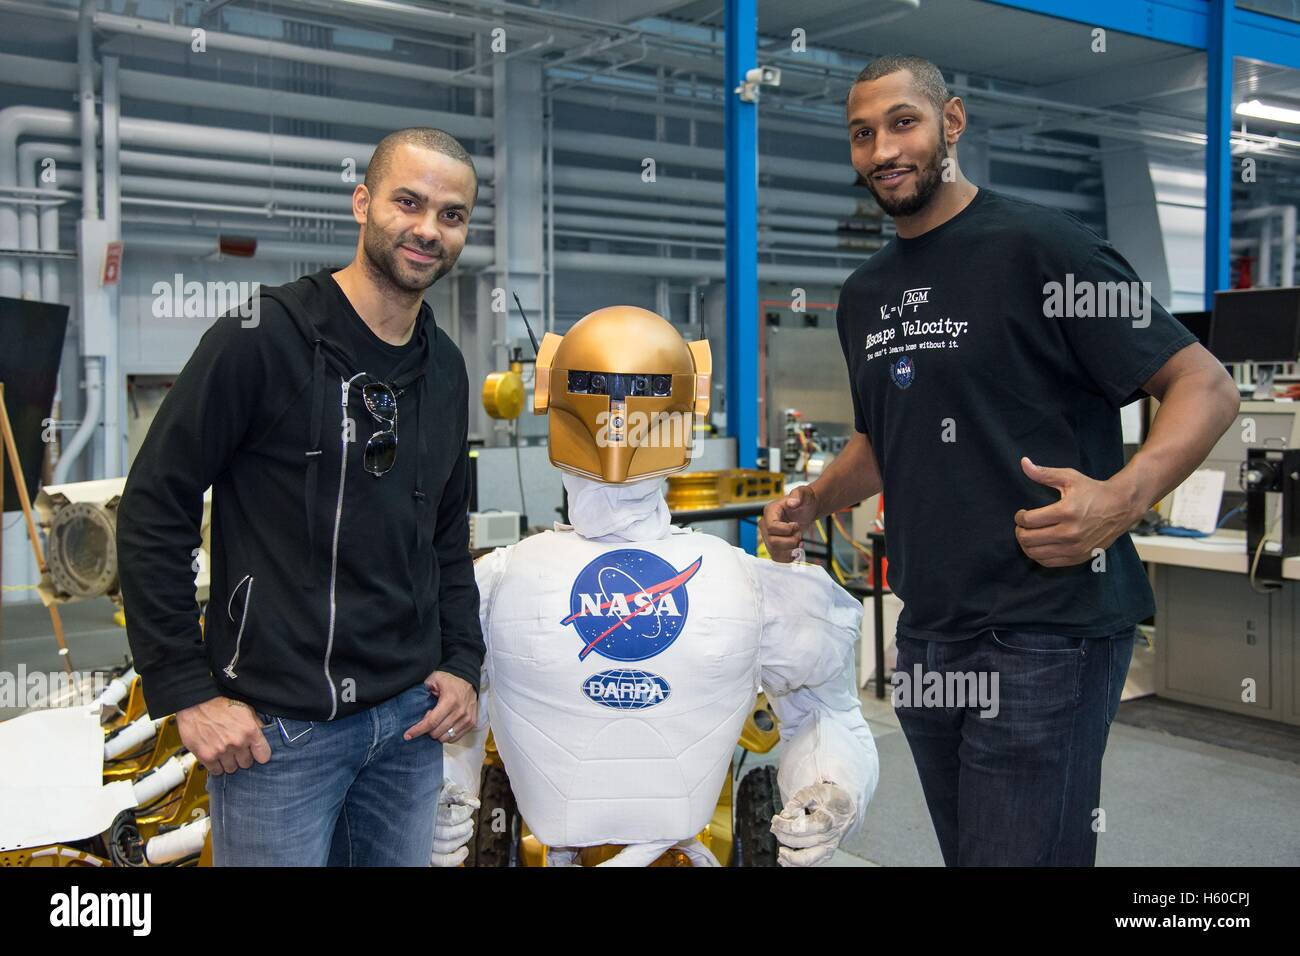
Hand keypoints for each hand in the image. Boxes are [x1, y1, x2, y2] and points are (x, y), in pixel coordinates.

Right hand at [175, 696, 270, 776]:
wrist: (196, 703)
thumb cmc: (220, 705)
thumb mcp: (246, 710)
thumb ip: (256, 725)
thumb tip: (263, 737)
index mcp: (250, 731)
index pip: (264, 756)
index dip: (260, 755)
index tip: (256, 753)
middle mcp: (237, 742)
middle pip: (246, 764)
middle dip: (242, 757)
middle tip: (236, 749)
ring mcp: (222, 751)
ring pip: (231, 769)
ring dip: (228, 762)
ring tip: (223, 751)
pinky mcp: (206, 756)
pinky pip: (216, 771)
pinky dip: (215, 765)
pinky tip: (214, 755)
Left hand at [404, 671, 476, 742]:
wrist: (468, 678)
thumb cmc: (449, 680)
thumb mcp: (434, 679)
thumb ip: (423, 690)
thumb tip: (413, 705)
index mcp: (450, 700)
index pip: (432, 721)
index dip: (418, 730)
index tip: (408, 735)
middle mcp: (460, 711)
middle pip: (437, 732)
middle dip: (427, 730)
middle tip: (426, 720)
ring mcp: (467, 718)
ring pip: (446, 738)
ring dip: (437, 733)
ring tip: (436, 722)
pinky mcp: (471, 723)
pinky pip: (455, 738)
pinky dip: (446, 735)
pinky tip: (444, 726)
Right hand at [431, 782, 479, 866]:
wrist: (428, 801)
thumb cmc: (440, 794)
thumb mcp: (448, 789)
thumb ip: (460, 794)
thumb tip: (476, 803)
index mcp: (427, 810)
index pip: (450, 818)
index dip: (464, 814)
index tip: (470, 809)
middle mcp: (423, 827)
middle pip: (447, 834)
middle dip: (464, 828)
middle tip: (470, 821)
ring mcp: (424, 840)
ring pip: (445, 847)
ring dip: (462, 839)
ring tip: (469, 830)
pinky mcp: (428, 852)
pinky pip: (441, 861)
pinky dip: (456, 858)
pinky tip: (464, 849)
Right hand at [760, 484, 819, 562]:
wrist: (807, 510)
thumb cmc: (805, 501)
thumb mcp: (804, 494)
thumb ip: (798, 495)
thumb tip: (792, 502)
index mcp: (770, 511)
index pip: (771, 528)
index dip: (786, 530)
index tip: (796, 525)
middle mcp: (765, 525)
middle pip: (772, 542)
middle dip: (790, 541)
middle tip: (799, 535)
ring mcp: (768, 536)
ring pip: (774, 552)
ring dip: (791, 550)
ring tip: (800, 543)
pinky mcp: (773, 546)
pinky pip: (777, 558)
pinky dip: (789, 558)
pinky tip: (797, 551)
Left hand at [769, 782, 855, 866]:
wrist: (846, 808)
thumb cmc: (830, 798)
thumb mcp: (816, 790)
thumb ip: (800, 799)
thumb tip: (787, 812)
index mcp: (827, 819)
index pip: (802, 827)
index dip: (785, 824)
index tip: (776, 819)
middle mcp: (829, 836)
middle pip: (801, 841)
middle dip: (783, 834)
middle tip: (775, 827)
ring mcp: (828, 847)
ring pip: (806, 858)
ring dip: (789, 856)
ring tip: (780, 849)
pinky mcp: (826, 854)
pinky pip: (811, 864)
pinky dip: (795, 864)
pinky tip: (784, 859)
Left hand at [1014, 457, 1141, 567]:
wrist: (1121, 507)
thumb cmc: (1093, 491)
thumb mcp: (1069, 477)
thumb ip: (1044, 473)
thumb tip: (1024, 463)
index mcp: (1066, 511)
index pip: (1029, 521)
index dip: (1019, 517)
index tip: (1021, 514)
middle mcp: (1070, 532)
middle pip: (1029, 539)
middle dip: (1019, 531)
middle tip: (1022, 525)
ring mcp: (1075, 547)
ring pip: (1036, 554)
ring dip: (1026, 545)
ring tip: (1029, 535)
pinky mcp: (1079, 557)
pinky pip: (1049, 562)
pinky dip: (1038, 555)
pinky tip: (1040, 545)